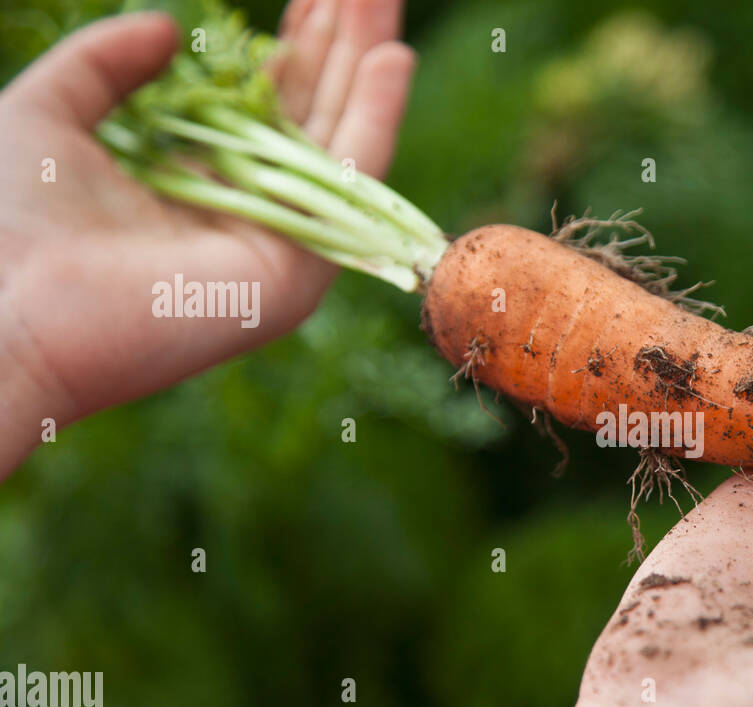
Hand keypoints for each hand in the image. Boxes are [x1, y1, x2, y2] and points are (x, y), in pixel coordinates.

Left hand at [0, 0, 412, 478]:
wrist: (7, 310)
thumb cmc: (11, 221)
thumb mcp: (50, 110)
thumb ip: (105, 63)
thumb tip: (163, 25)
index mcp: (199, 180)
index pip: (268, 105)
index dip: (293, 44)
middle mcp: (249, 212)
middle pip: (313, 114)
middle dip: (341, 42)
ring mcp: (279, 244)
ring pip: (341, 141)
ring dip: (370, 64)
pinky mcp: (296, 275)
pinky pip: (348, 189)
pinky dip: (376, 120)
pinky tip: (392, 58)